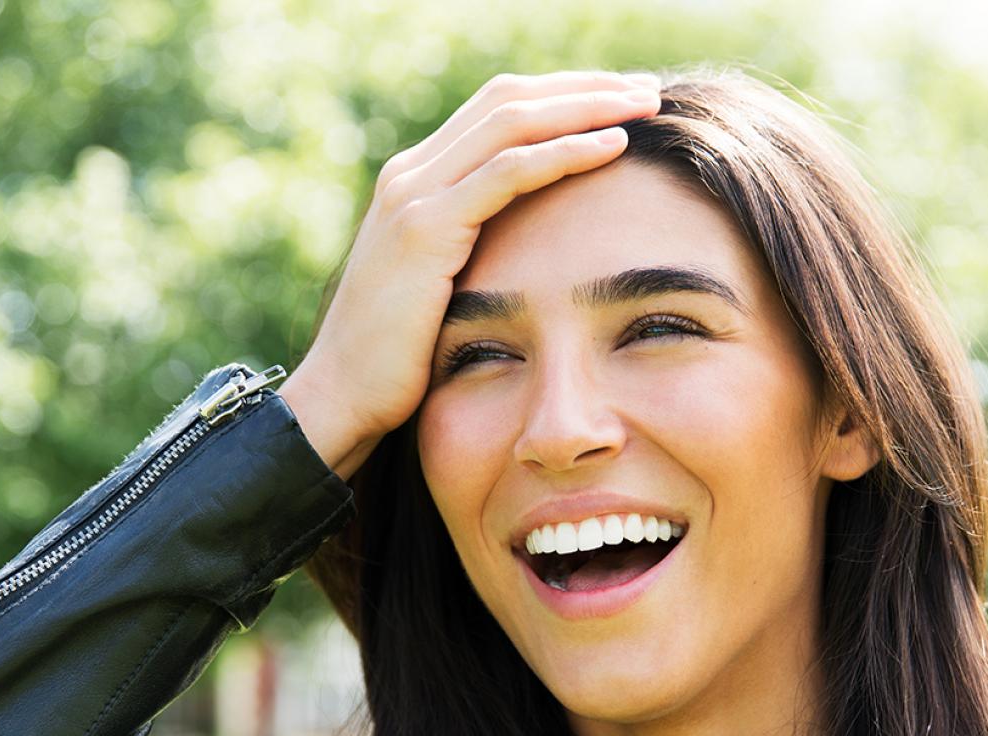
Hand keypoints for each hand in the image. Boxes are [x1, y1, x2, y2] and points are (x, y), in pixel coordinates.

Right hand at [281, 70, 661, 477]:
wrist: (342, 395)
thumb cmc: (398, 355)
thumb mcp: (439, 285)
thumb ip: (472, 248)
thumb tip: (531, 244)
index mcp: (415, 180)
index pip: (497, 110)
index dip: (562, 95)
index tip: (620, 101)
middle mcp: (410, 173)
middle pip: (508, 99)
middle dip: (582, 87)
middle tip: (645, 88)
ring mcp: (413, 196)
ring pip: (512, 121)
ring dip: (586, 106)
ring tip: (645, 103)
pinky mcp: (424, 229)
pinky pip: (507, 172)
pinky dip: (564, 152)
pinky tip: (613, 146)